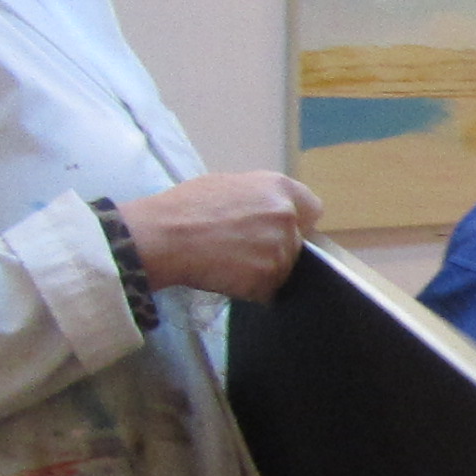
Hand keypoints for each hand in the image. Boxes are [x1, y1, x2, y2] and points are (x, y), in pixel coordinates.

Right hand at [122, 171, 321, 300]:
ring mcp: (280, 249)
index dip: (297, 222)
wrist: (163, 236)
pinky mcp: (268, 278)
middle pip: (297, 242)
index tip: (280, 230)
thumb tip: (274, 211)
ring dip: (263, 271)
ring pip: (283, 268)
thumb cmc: (187, 207)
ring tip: (229, 264)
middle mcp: (287, 216)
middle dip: (276, 249)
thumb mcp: (229, 185)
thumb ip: (261, 199)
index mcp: (279, 188)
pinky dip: (251, 290)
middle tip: (243, 251)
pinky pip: (267, 290)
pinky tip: (227, 277)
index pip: (312, 209)